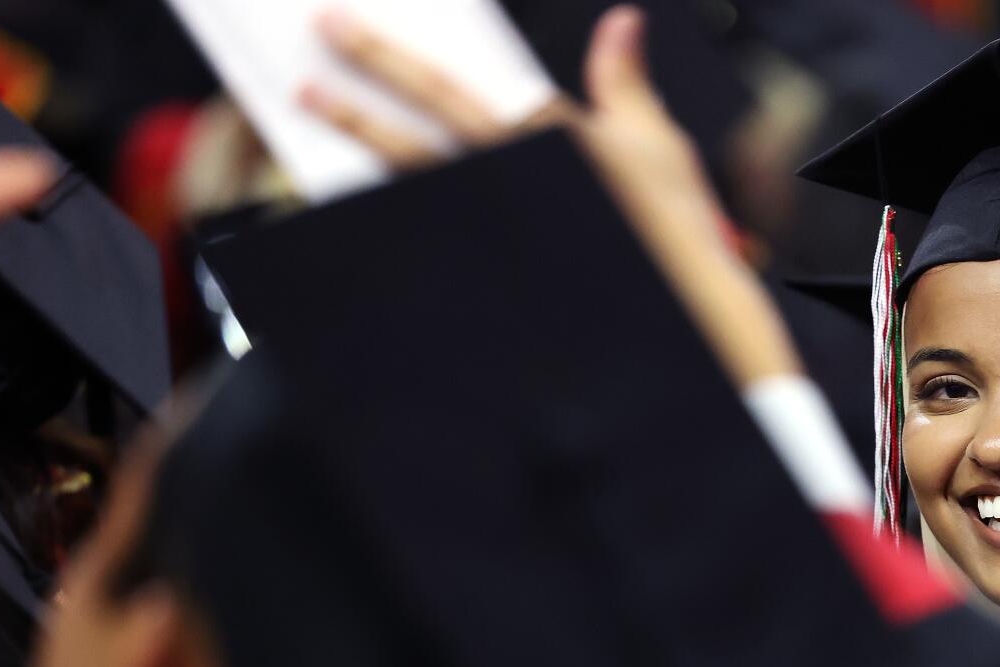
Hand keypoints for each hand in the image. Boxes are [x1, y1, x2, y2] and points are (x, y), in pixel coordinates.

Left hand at [306, 5, 721, 244]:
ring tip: (315, 102)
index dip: (396, 57)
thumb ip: (623, 79)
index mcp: (543, 138)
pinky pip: (424, 227)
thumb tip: (621, 21)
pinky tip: (351, 183)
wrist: (684, 304)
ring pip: (409, 167)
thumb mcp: (656, 140)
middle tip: (320, 39)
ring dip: (358, 130)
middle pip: (421, 114)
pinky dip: (384, 202)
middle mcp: (505, 175)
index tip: (354, 26)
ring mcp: (490, 220)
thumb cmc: (673, 226)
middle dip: (368, 71)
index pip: (453, 87)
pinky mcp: (492, 260)